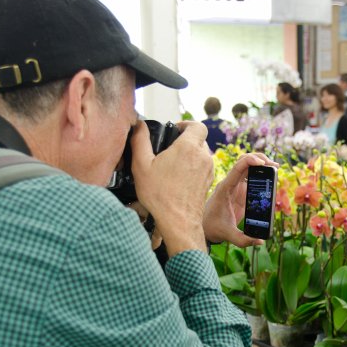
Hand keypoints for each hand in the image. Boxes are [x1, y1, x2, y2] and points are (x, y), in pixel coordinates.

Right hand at [131, 120, 212, 255]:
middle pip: (198, 139)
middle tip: (168, 151)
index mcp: (189, 147)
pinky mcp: (208, 182)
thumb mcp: (141, 165)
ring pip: (200, 154)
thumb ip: (140, 141)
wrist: (178, 222)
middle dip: (184, 142)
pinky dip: (192, 168)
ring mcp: (208, 170)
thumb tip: (138, 125)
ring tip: (171, 167)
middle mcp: (203, 156)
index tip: (174, 131)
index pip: (197, 125)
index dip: (185, 125)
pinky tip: (177, 179)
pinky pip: (202, 168)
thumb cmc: (160, 195)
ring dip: (188, 156)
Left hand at [204, 153, 278, 246]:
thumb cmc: (214, 228)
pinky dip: (259, 171)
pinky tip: (270, 174)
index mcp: (224, 190)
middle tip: (273, 166)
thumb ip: (243, 240)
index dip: (250, 162)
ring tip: (274, 168)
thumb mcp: (228, 235)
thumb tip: (261, 241)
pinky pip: (249, 175)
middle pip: (243, 162)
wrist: (205, 226)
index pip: (236, 169)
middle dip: (258, 159)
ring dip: (260, 162)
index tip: (263, 163)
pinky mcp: (239, 189)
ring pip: (246, 165)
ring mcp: (234, 185)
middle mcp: (229, 184)